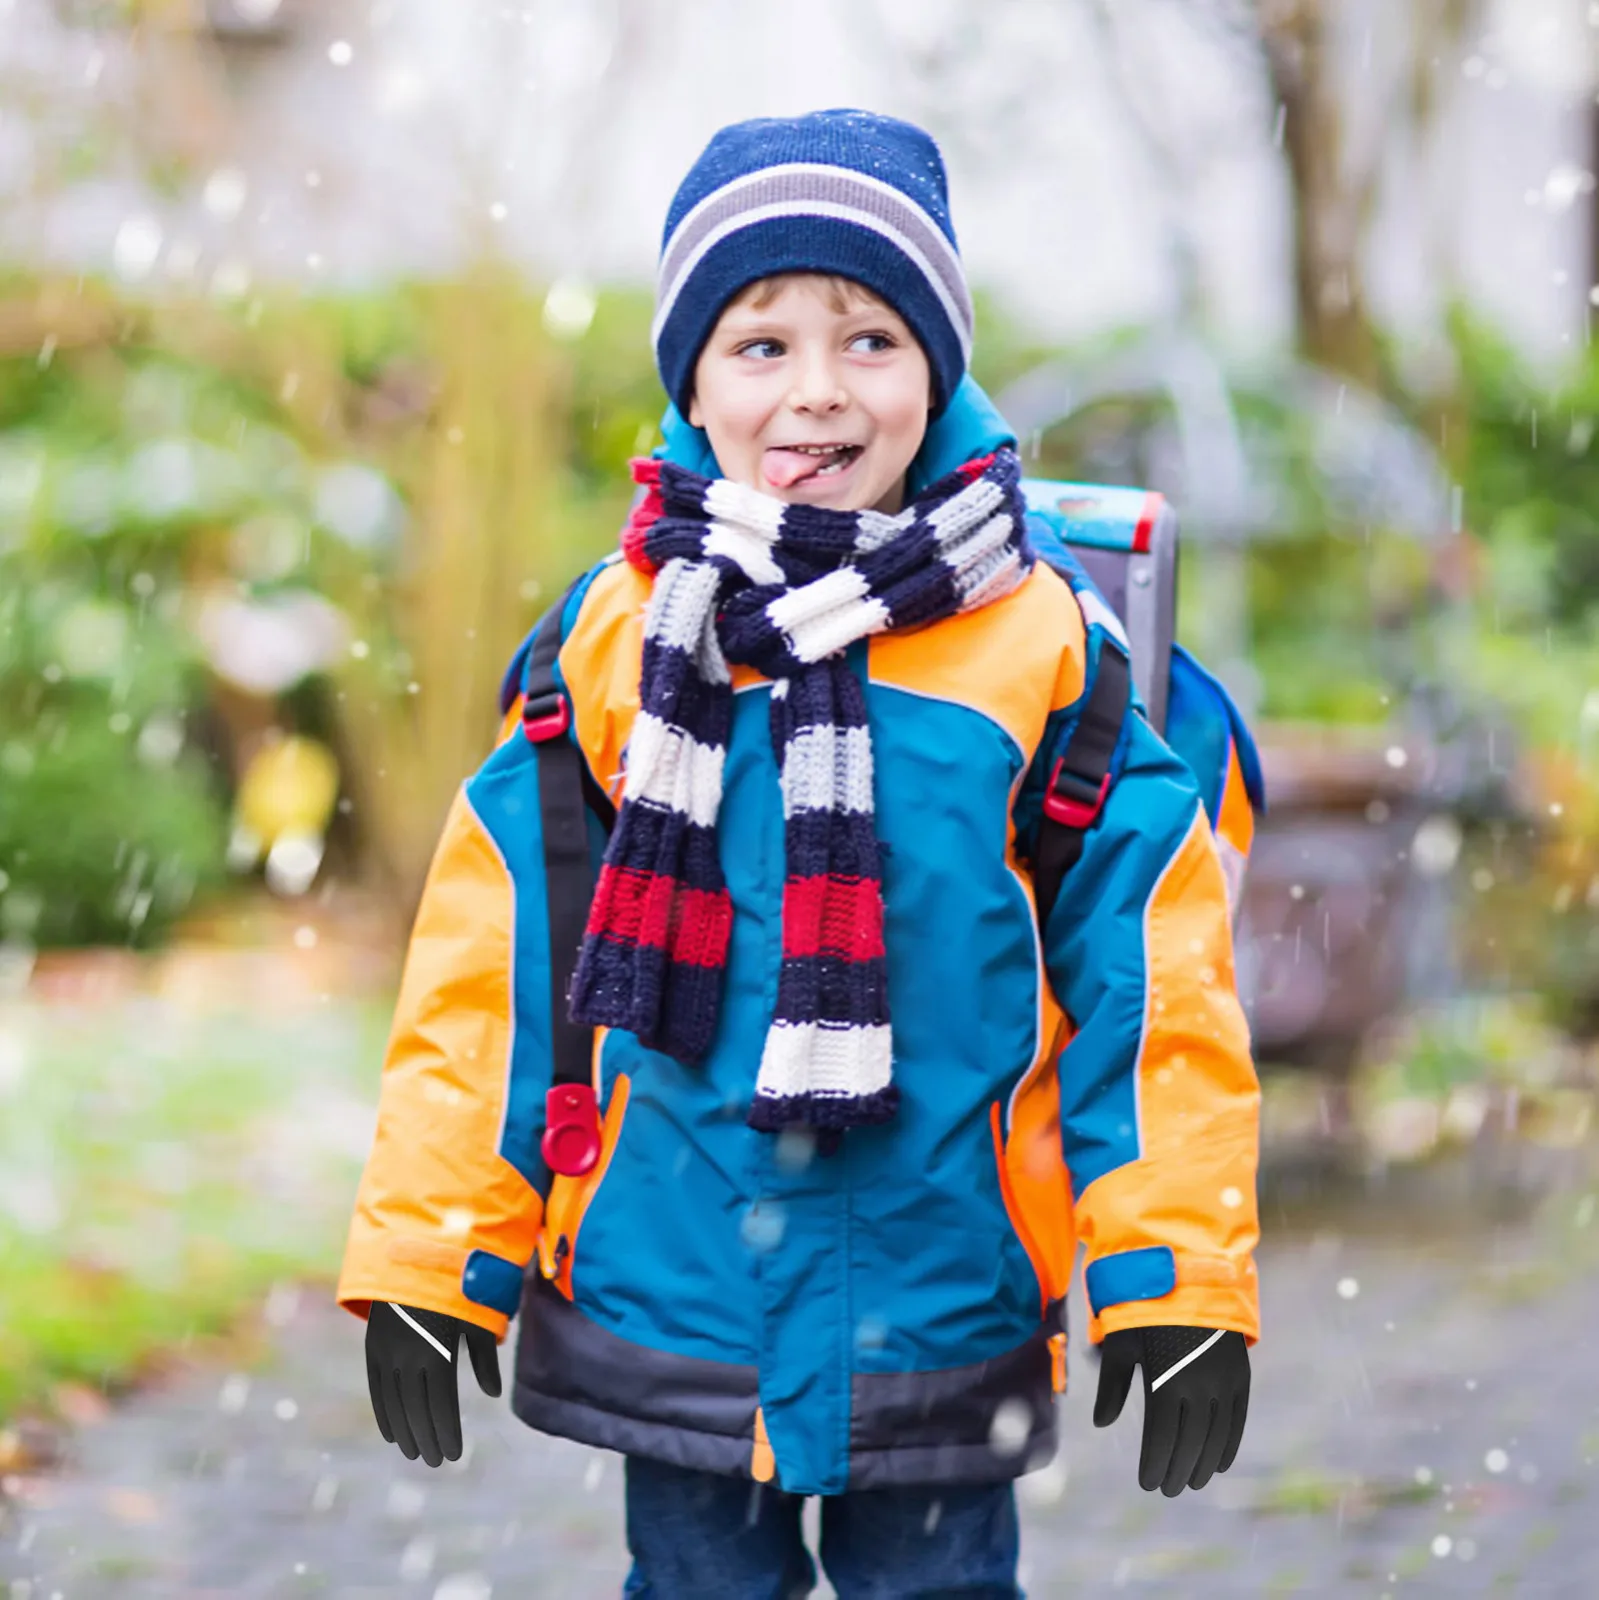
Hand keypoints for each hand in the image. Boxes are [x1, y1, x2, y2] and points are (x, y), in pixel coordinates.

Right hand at [364, 1302, 501, 1466]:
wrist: (415, 1255)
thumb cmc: (457, 1286)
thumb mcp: (477, 1316)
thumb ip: (484, 1355)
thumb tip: (493, 1392)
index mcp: (437, 1348)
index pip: (441, 1402)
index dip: (447, 1430)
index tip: (454, 1454)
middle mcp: (408, 1354)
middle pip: (416, 1407)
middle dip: (427, 1436)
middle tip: (436, 1460)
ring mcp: (387, 1351)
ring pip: (394, 1402)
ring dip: (405, 1430)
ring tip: (415, 1452)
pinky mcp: (374, 1345)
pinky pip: (377, 1387)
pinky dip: (384, 1411)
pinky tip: (392, 1433)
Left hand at [1092, 1324, 1248, 1495]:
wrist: (1187, 1275)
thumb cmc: (1143, 1308)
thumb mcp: (1120, 1343)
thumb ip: (1112, 1386)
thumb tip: (1101, 1423)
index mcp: (1165, 1381)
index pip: (1162, 1438)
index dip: (1155, 1464)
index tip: (1148, 1484)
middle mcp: (1199, 1386)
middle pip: (1190, 1443)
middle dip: (1178, 1469)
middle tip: (1169, 1489)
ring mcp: (1223, 1381)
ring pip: (1215, 1437)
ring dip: (1203, 1463)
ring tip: (1191, 1481)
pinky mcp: (1240, 1375)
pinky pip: (1237, 1420)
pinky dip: (1229, 1445)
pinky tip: (1218, 1463)